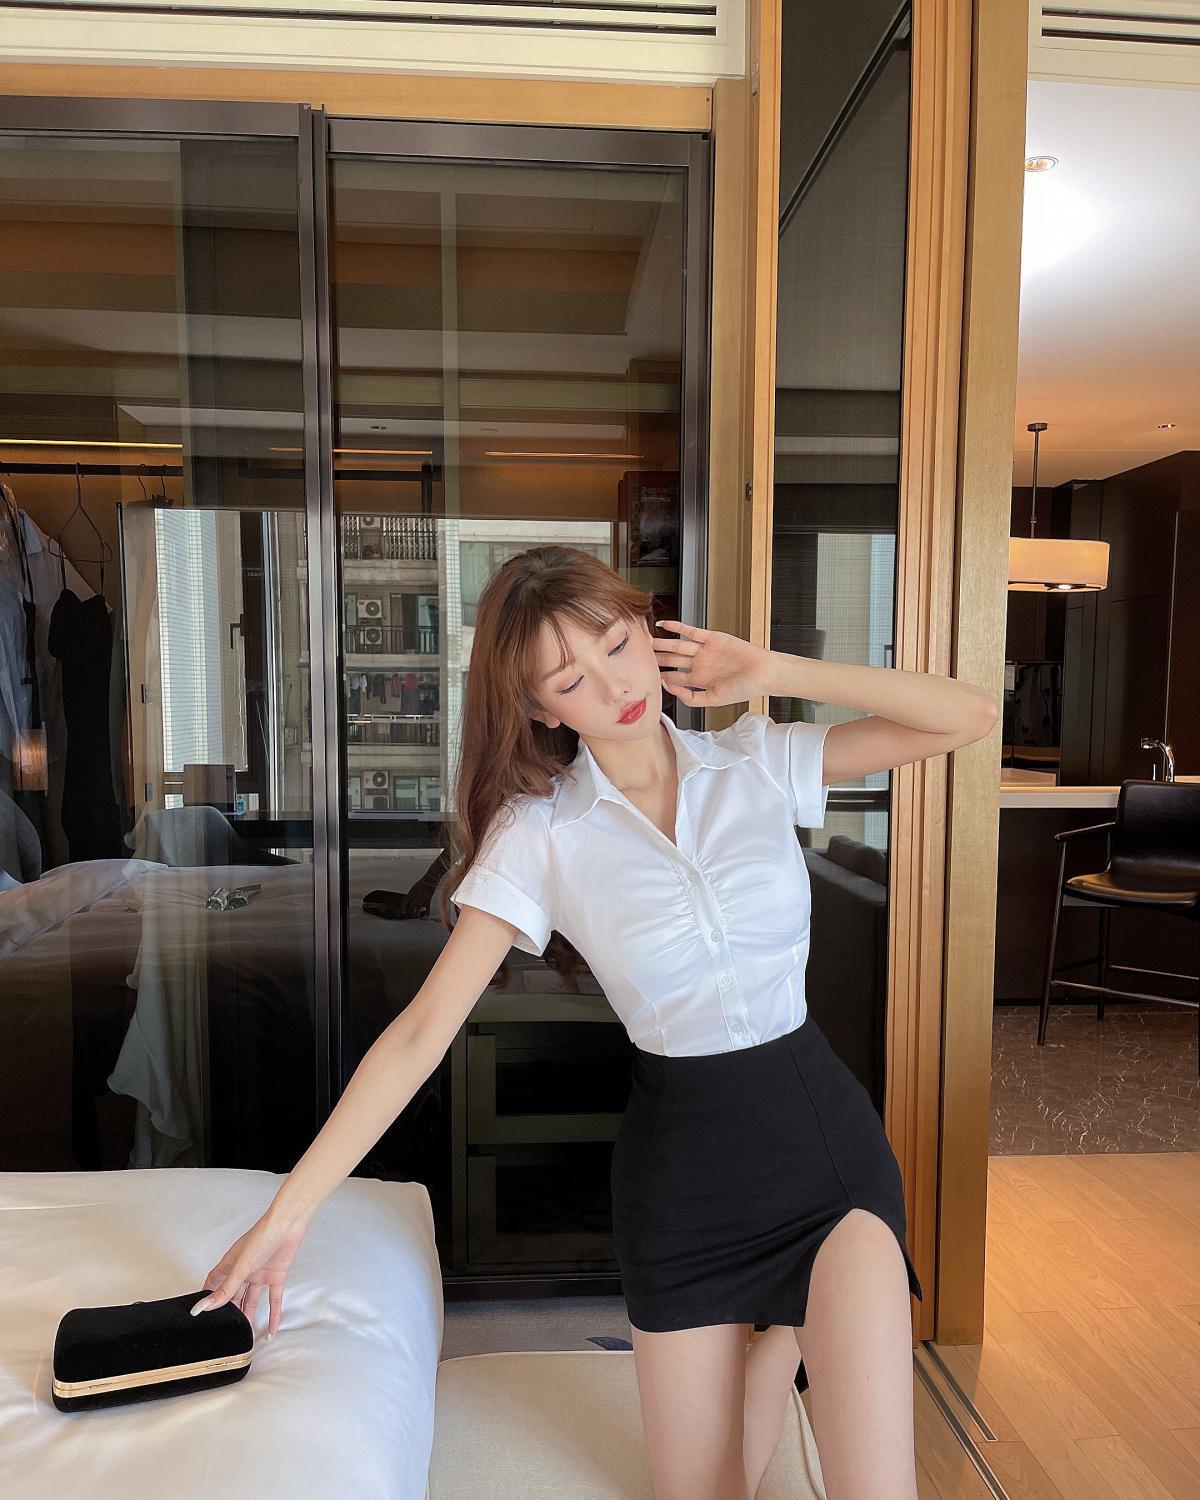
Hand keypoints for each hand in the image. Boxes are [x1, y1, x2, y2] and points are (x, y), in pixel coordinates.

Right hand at [192, 1207, 308, 1338]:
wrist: (288, 1226)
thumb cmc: (261, 1237)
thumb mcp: (240, 1268)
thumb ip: (225, 1290)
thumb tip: (204, 1307)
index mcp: (231, 1264)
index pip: (214, 1282)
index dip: (207, 1295)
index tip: (200, 1311)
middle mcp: (244, 1271)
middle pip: (233, 1295)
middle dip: (229, 1311)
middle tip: (224, 1328)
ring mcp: (260, 1274)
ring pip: (251, 1300)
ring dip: (248, 1316)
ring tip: (243, 1335)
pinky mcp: (276, 1277)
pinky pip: (274, 1300)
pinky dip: (274, 1315)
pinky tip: (272, 1330)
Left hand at [652, 621, 772, 708]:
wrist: (763, 673)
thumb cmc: (744, 688)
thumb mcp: (714, 700)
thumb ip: (692, 699)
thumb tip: (671, 690)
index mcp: (699, 680)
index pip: (675, 678)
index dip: (661, 677)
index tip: (647, 677)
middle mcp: (700, 664)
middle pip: (673, 660)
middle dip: (657, 659)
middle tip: (640, 656)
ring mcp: (705, 650)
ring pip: (678, 645)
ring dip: (663, 643)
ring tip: (647, 641)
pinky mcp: (712, 638)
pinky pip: (691, 631)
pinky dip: (678, 627)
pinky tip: (664, 625)